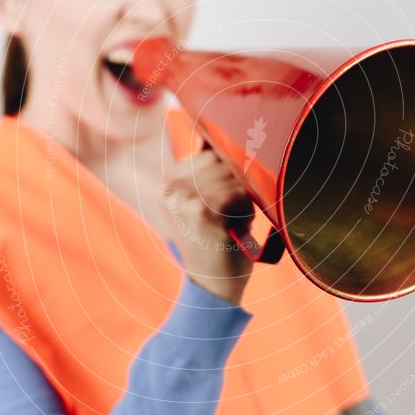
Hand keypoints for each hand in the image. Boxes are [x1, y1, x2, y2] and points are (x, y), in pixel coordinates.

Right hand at [161, 147, 254, 304]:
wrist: (215, 284)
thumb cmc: (219, 237)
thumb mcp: (208, 201)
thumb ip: (212, 171)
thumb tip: (237, 129)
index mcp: (167, 182)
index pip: (211, 151)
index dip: (230, 172)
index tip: (227, 199)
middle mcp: (169, 187)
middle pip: (223, 160)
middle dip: (237, 187)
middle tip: (230, 217)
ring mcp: (184, 198)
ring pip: (234, 176)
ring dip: (244, 200)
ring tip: (232, 223)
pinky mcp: (202, 211)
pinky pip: (239, 193)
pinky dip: (246, 211)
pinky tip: (235, 228)